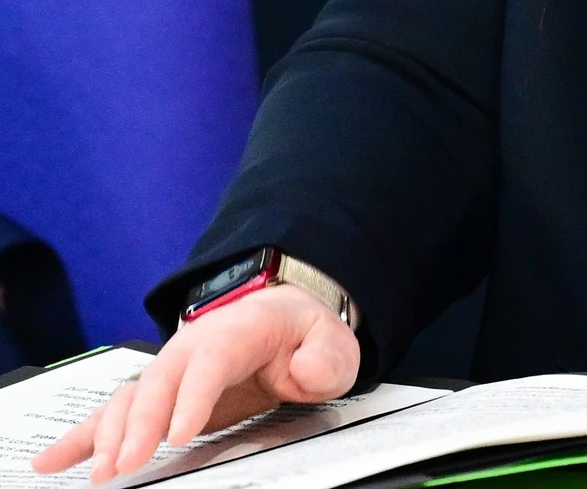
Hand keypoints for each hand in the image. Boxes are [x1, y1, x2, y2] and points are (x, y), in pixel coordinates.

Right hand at [30, 286, 357, 482]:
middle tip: (126, 464)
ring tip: (98, 473)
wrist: (283, 317)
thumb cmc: (302, 334)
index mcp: (234, 331)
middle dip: (137, 425)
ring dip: (107, 436)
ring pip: (128, 401)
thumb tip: (304, 369)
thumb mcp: (331, 340)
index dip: (190, 399)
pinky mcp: (158, 397)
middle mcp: (190, 348)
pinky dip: (82, 437)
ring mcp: (169, 372)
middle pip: (157, 383)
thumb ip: (325, 357)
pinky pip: (113, 415)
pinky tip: (53, 461)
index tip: (177, 436)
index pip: (207, 363)